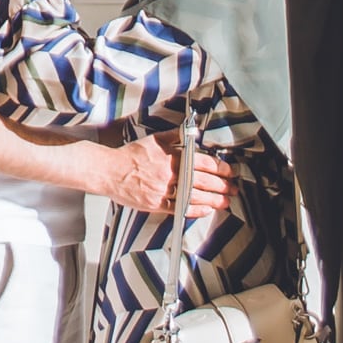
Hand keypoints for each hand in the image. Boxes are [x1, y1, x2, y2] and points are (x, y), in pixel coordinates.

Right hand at [98, 132, 232, 222]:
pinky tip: (205, 210)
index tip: (229, 172)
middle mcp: (170, 175)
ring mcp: (164, 191)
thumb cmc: (130, 156)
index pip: (203, 163)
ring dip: (213, 200)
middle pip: (203, 181)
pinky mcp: (157, 204)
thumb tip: (190, 131)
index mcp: (171, 157)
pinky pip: (181, 209)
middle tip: (232, 188)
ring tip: (224, 202)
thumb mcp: (154, 140)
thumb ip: (174, 136)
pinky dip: (195, 210)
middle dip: (222, 186)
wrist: (110, 171)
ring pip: (195, 197)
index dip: (220, 168)